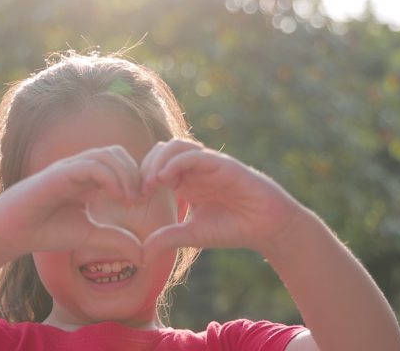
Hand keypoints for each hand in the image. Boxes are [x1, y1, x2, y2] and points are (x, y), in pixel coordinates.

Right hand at [0, 145, 143, 262]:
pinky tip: (116, 196)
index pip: (120, 163)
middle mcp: (80, 168)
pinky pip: (90, 166)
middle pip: (117, 153)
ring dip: (125, 174)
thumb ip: (116, 239)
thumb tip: (143, 255)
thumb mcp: (90, 235)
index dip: (136, 178)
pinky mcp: (58, 174)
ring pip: (106, 154)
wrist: (12, 233)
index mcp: (88, 178)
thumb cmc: (46, 231)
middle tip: (140, 199)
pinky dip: (109, 177)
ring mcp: (69, 168)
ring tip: (130, 199)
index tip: (144, 201)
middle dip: (134, 173)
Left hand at [140, 139, 307, 258]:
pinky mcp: (222, 163)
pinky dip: (175, 162)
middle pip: (161, 151)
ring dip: (158, 160)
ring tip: (149, 183)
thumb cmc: (233, 228)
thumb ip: (167, 238)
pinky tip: (164, 178)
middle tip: (138, 191)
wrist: (266, 228)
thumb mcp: (193, 234)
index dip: (141, 178)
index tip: (133, 200)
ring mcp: (208, 164)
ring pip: (175, 146)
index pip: (156, 166)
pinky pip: (194, 155)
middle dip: (145, 167)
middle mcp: (195, 169)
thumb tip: (140, 254)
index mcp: (186, 181)